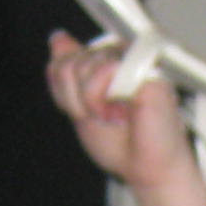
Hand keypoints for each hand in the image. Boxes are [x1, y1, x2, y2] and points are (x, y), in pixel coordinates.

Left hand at [47, 29, 197, 195]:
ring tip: (114, 116)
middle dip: (75, 98)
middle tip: (101, 117)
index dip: (64, 91)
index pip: (63, 59)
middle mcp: (120, 57)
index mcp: (104, 65)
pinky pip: (105, 67)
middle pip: (70, 62)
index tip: (85, 113)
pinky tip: (121, 111)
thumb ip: (66, 74)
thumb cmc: (121, 146)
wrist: (147, 169)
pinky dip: (101, 95)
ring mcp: (134, 59)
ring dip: (90, 100)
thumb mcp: (79, 109)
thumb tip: (57, 37)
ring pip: (85, 63)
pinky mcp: (146, 65)